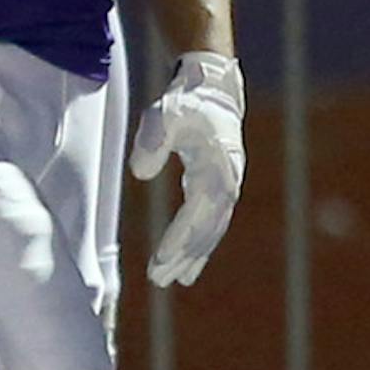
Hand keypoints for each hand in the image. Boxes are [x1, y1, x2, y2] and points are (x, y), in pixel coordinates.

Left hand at [129, 52, 245, 288]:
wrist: (213, 89)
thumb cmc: (186, 103)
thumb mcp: (163, 115)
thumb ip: (151, 141)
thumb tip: (140, 172)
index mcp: (215, 170)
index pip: (197, 215)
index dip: (179, 239)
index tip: (160, 260)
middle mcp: (227, 184)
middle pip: (206, 230)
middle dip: (184, 256)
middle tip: (159, 280)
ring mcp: (228, 187)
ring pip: (212, 231)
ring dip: (193, 256)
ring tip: (176, 280)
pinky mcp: (222, 188)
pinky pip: (213, 224)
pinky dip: (201, 245)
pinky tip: (189, 264)